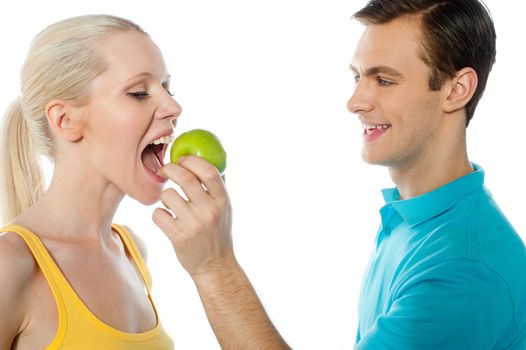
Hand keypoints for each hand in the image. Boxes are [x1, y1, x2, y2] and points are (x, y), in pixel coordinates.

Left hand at [152, 156, 233, 277]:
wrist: (215, 265)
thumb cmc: (218, 231)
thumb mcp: (225, 208)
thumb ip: (218, 185)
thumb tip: (211, 157)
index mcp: (222, 201)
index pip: (209, 172)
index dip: (192, 161)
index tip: (182, 159)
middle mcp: (210, 211)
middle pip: (184, 178)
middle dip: (170, 169)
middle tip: (165, 170)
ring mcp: (194, 224)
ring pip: (167, 195)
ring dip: (165, 197)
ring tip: (172, 205)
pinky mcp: (178, 237)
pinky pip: (158, 214)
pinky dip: (160, 214)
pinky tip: (168, 220)